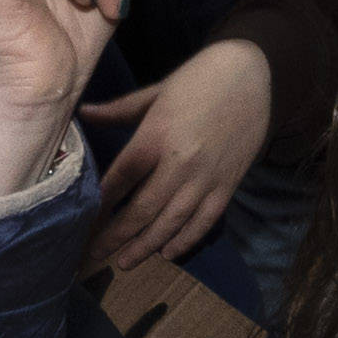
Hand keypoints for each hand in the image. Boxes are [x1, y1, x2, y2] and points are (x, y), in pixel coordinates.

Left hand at [83, 34, 271, 276]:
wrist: (254, 74)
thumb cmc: (199, 79)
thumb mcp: (156, 91)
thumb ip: (119, 110)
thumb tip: (83, 114)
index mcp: (156, 135)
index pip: (120, 179)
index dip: (100, 204)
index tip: (83, 222)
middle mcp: (179, 162)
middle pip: (142, 209)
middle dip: (116, 236)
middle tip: (95, 256)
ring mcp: (206, 178)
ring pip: (172, 222)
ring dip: (146, 246)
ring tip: (125, 262)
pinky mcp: (227, 185)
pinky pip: (205, 221)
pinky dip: (186, 240)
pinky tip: (168, 253)